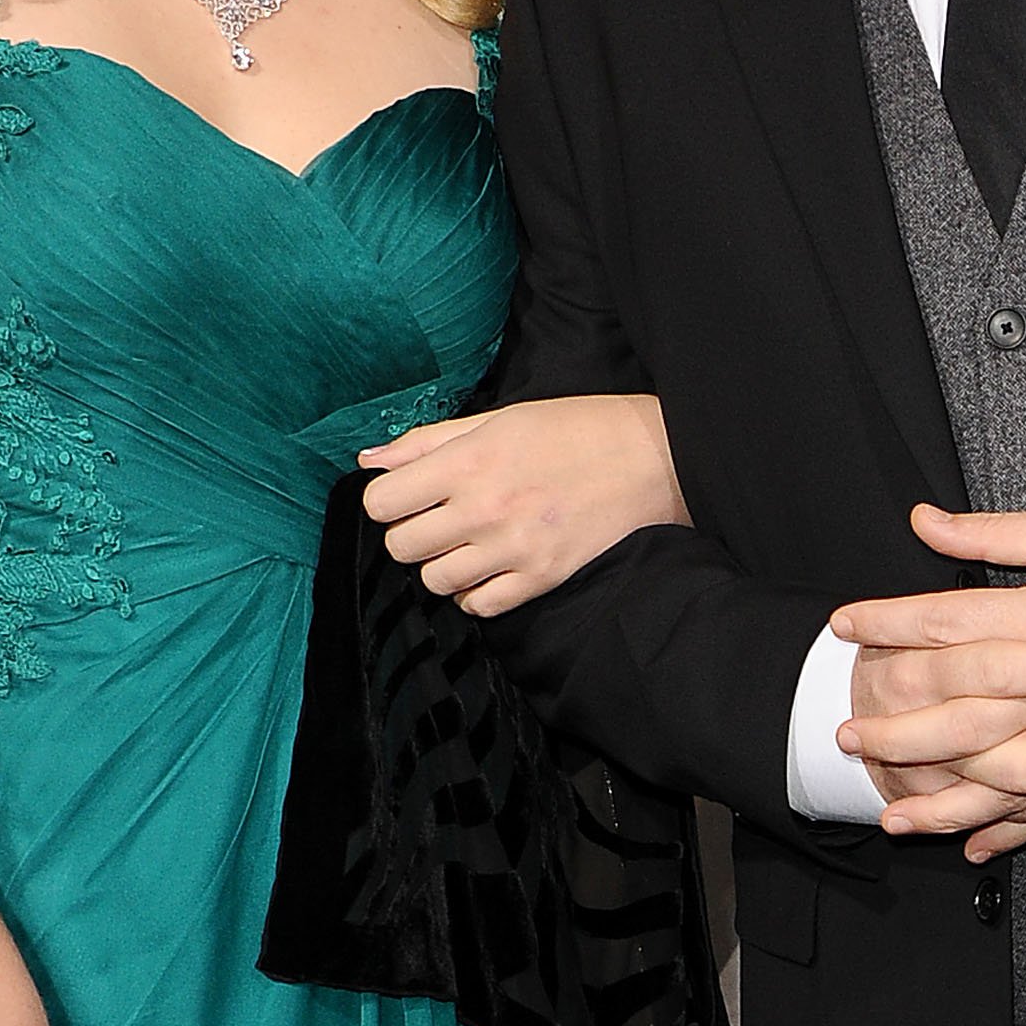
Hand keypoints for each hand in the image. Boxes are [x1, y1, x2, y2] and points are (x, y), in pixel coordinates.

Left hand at [360, 394, 686, 616]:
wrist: (656, 457)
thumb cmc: (578, 429)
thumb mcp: (501, 418)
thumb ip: (430, 440)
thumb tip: (369, 459)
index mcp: (470, 461)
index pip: (381, 501)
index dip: (388, 499)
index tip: (410, 495)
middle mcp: (485, 508)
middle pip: (401, 545)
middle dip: (412, 532)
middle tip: (441, 519)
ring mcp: (514, 548)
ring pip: (435, 580)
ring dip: (442, 564)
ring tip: (469, 544)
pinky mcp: (542, 577)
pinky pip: (479, 606)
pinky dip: (476, 594)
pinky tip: (492, 569)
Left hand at [833, 505, 1025, 859]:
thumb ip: (992, 534)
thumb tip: (924, 523)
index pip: (949, 624)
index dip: (889, 624)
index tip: (846, 625)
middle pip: (962, 716)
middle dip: (898, 728)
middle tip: (848, 730)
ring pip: (1000, 778)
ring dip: (941, 800)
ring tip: (889, 809)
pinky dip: (1006, 828)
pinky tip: (966, 841)